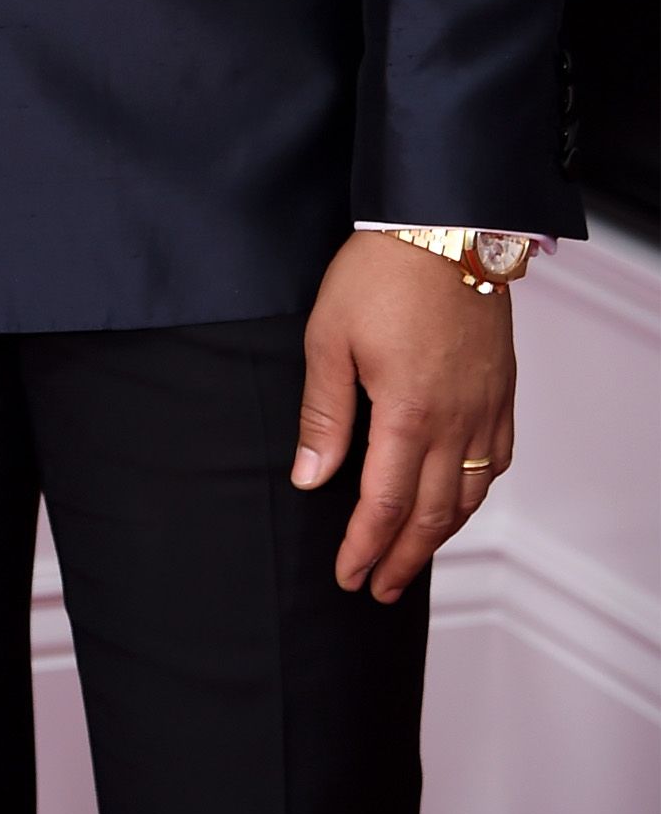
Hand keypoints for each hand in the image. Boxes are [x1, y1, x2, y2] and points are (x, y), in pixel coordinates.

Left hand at [293, 231, 514, 602]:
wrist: (443, 226)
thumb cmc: (381, 273)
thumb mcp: (329, 337)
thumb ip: (324, 413)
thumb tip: (311, 476)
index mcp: (406, 414)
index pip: (384, 505)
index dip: (364, 547)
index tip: (347, 574)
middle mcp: (454, 422)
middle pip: (430, 515)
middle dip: (401, 560)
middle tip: (377, 588)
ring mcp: (485, 409)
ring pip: (468, 496)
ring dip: (439, 536)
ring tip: (412, 559)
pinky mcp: (502, 391)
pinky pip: (498, 460)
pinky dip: (477, 492)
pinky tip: (460, 499)